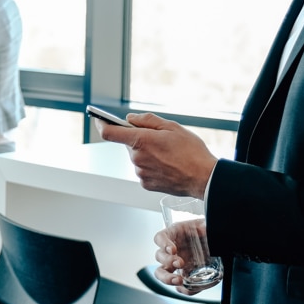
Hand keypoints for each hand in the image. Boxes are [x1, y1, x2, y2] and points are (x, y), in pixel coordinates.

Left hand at [96, 112, 216, 197]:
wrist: (203, 178)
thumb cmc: (191, 151)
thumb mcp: (172, 126)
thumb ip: (147, 120)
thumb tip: (131, 119)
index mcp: (141, 141)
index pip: (110, 132)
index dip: (101, 124)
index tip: (99, 120)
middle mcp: (137, 158)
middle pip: (128, 144)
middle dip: (139, 139)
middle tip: (158, 139)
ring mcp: (140, 173)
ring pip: (136, 157)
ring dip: (146, 153)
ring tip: (167, 155)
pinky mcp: (145, 184)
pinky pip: (143, 170)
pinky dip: (151, 166)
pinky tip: (166, 165)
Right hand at [153, 222, 213, 294]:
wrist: (214, 242)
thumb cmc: (205, 231)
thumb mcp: (206, 225)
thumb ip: (205, 227)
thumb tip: (205, 229)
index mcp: (174, 235)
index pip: (160, 237)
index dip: (163, 243)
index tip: (172, 249)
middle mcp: (172, 250)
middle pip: (159, 256)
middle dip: (167, 261)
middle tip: (179, 264)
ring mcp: (175, 264)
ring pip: (162, 272)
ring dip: (167, 278)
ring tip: (178, 280)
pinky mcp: (184, 275)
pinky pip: (179, 286)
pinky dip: (183, 289)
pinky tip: (189, 288)